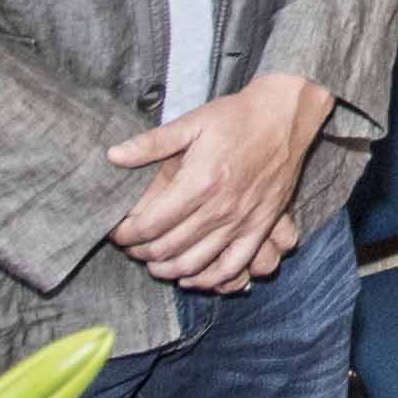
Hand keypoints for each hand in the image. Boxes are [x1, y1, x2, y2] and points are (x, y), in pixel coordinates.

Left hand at [106, 71, 335, 290]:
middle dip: (141, 252)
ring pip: (195, 263)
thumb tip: (113, 156)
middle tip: (129, 248)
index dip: (126, 234)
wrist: (284, 117)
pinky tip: (191, 278)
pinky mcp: (260, 227)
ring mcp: (242, 221)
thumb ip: (151, 143)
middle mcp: (220, 207)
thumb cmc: (236, 117)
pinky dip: (209, 280)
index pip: (151, 224)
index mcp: (200, 181)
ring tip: (152, 263)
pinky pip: (232, 266)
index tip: (116, 233)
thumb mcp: (192, 122)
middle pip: (168, 247)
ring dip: (167, 269)